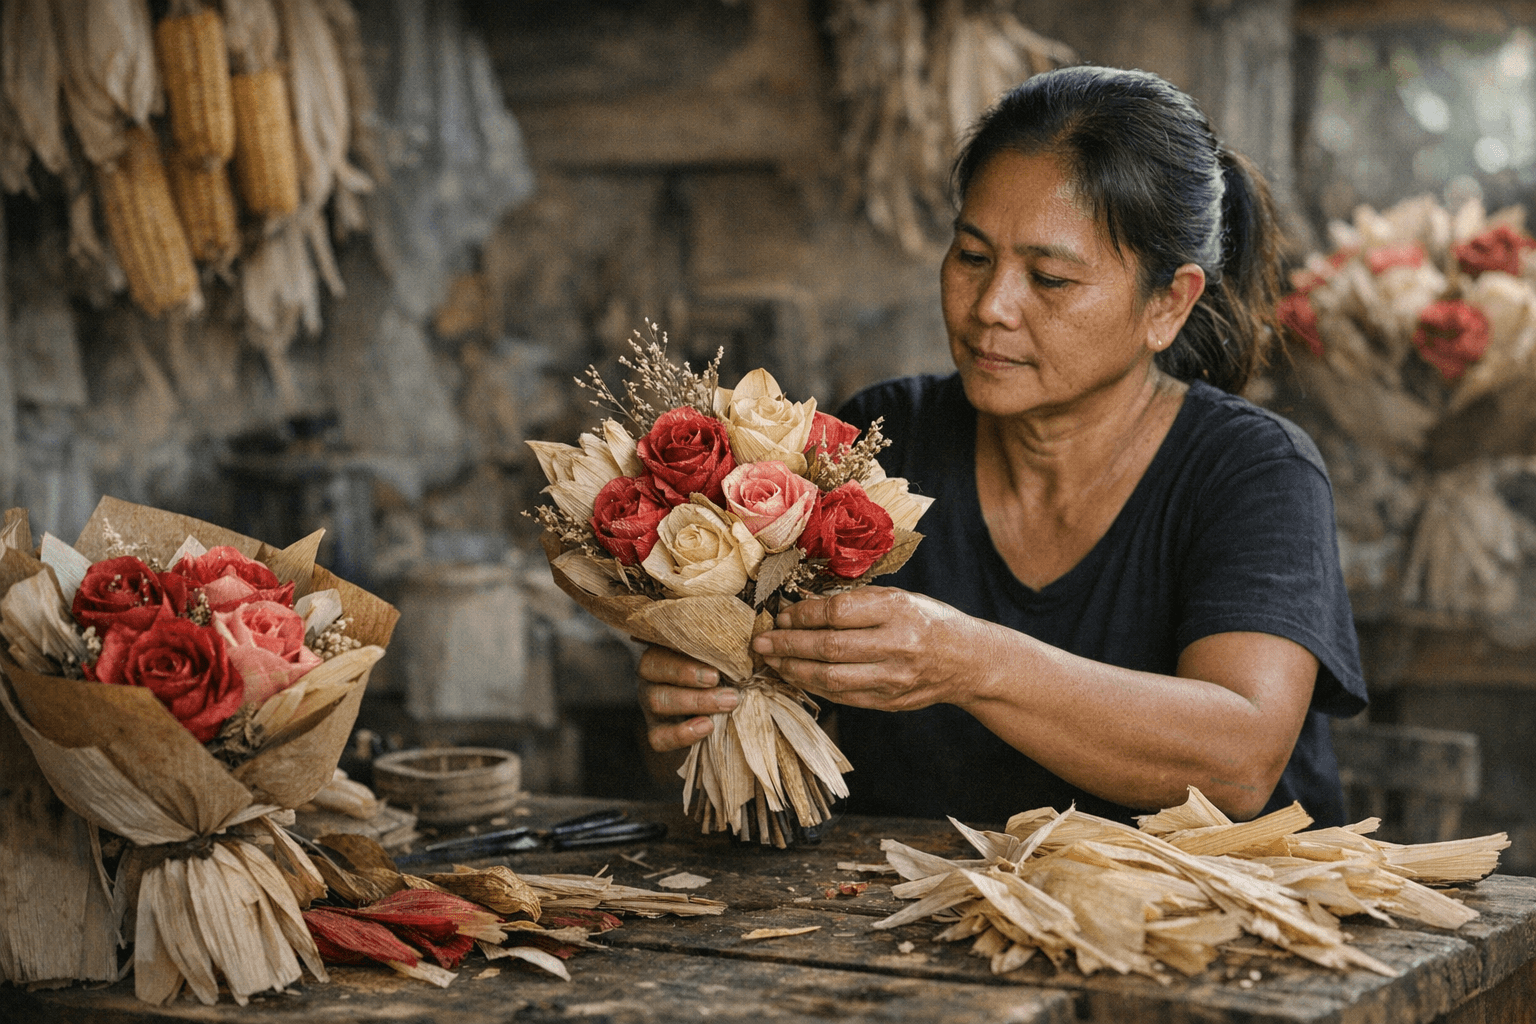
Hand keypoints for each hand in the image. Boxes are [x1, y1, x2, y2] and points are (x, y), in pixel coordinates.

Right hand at [636, 645, 739, 751]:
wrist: (718, 712)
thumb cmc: (723, 675)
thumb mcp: (722, 660)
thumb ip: (725, 652)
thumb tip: (751, 643)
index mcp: (664, 650)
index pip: (661, 648)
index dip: (684, 662)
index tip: (715, 673)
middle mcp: (651, 676)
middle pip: (655, 672)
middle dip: (693, 680)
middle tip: (729, 694)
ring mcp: (650, 704)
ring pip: (657, 701)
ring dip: (695, 702)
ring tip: (727, 705)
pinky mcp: (655, 732)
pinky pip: (658, 737)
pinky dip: (681, 734)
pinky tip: (707, 727)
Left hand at [750, 587, 995, 710]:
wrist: (968, 661)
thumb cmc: (928, 621)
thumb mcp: (899, 598)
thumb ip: (857, 603)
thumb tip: (804, 608)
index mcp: (898, 611)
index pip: (839, 612)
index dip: (803, 614)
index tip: (781, 614)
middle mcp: (896, 646)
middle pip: (829, 647)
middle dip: (788, 644)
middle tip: (761, 642)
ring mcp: (892, 679)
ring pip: (830, 677)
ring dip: (794, 669)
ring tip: (771, 660)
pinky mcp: (888, 702)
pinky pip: (841, 696)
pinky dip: (813, 686)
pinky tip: (795, 676)